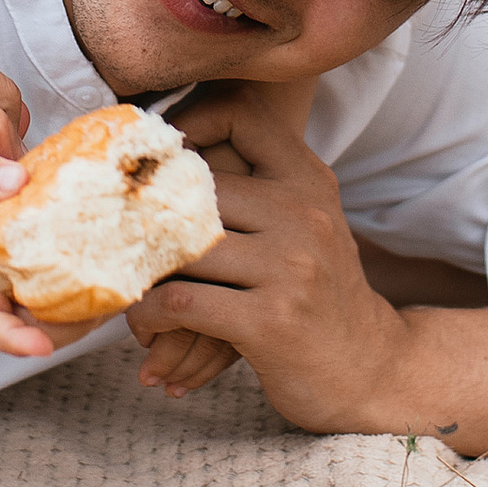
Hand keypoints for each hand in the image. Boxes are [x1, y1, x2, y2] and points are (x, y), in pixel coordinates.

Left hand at [123, 87, 415, 430]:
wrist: (372, 371)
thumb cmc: (320, 298)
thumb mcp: (307, 229)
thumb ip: (258, 194)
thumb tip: (170, 162)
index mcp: (309, 182)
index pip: (242, 115)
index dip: (187, 124)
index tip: (154, 161)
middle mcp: (304, 214)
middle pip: (194, 189)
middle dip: (145, 216)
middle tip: (115, 241)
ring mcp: (291, 267)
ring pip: (179, 247)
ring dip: (140, 275)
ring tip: (126, 292)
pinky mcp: (270, 321)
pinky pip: (180, 303)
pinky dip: (148, 316)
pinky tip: (146, 326)